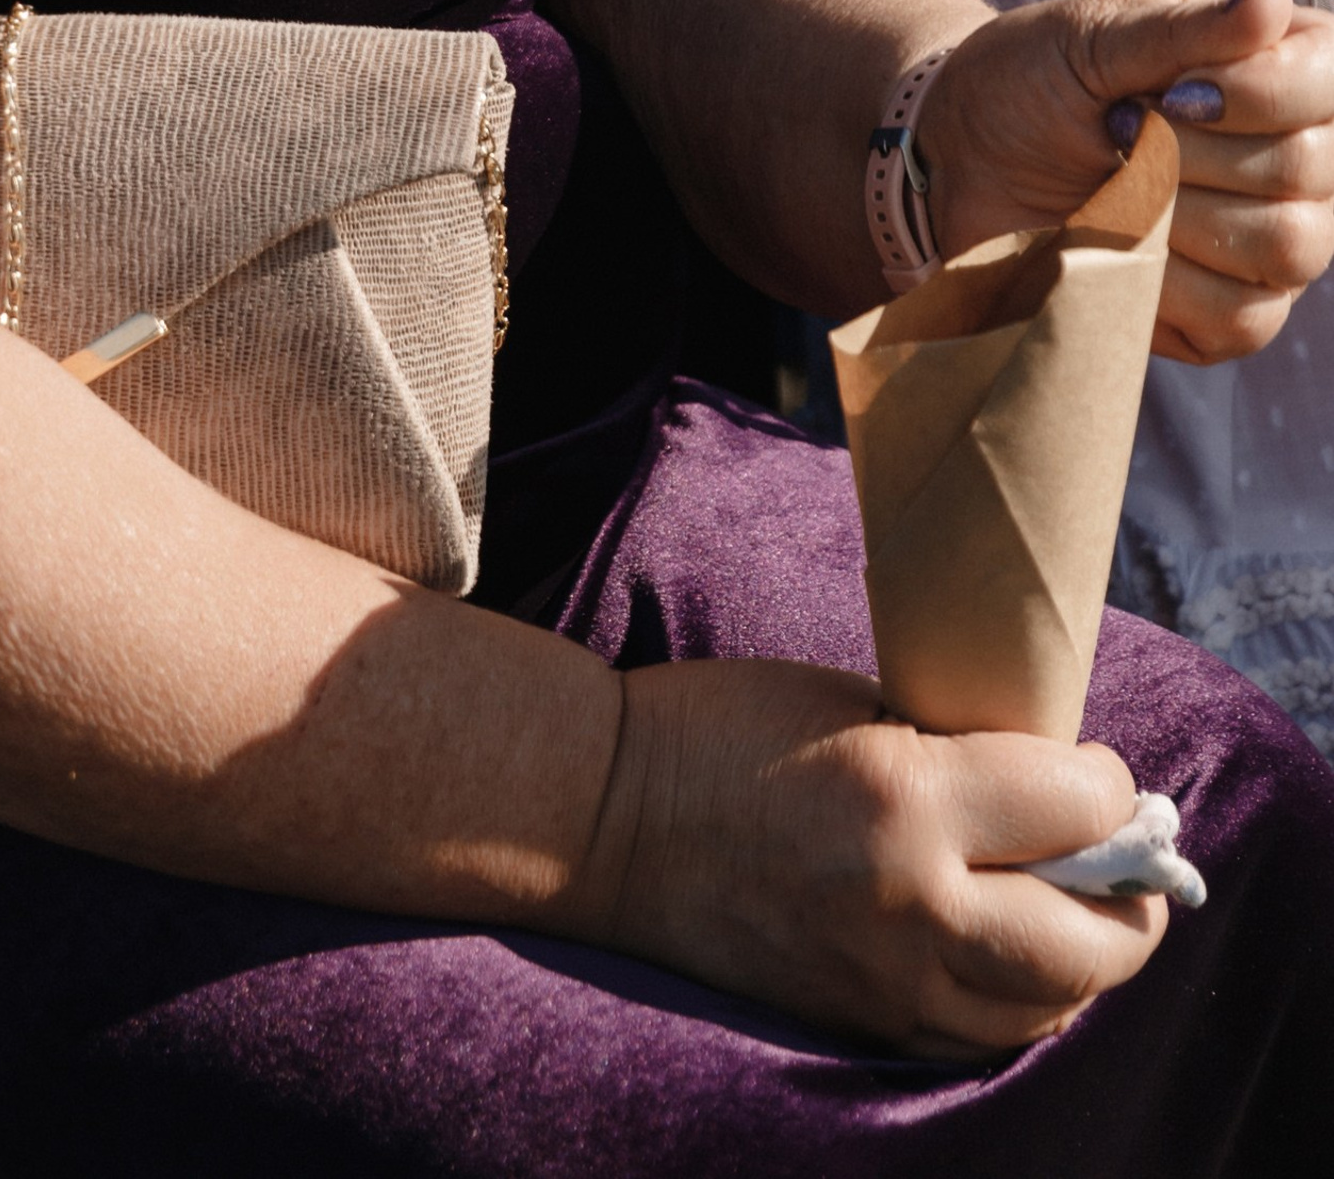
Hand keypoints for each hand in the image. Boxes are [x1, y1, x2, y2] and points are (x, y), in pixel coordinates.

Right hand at [575, 659, 1161, 1053]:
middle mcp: (913, 903)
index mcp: (908, 798)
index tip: (1099, 772)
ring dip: (1083, 963)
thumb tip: (1051, 792)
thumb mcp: (853, 703)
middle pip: (1091, 942)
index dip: (1108, 787)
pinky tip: (1010, 958)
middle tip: (1129, 864)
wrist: (608, 817)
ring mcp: (886, 979)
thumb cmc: (724, 730)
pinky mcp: (857, 1021)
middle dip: (1133, 902)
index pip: (1077, 810)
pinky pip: (977, 1037)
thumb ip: (957, 752)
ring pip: (1046, 1010)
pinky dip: (1017, 1003)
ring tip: (1077, 916)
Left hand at [918, 0, 1333, 363]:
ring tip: (1115, 183)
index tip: (1167, 90)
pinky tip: (1120, 241)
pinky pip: (1240, 318)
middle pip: (1307, 170)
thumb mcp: (1096, 35)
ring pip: (1285, 247)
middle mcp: (1309, 159)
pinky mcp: (1238, 317)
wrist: (963, 156)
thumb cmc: (1037, 76)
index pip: (1329, 81)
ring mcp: (1282, 245)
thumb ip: (1187, 27)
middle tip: (1119, 131)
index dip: (1253, 91)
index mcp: (1288, 69)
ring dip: (1175, 211)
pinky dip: (1166, 281)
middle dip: (1190, 150)